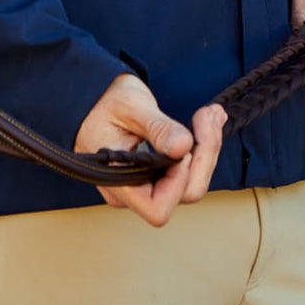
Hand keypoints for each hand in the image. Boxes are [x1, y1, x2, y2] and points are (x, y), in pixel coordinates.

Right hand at [74, 73, 224, 227]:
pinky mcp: (155, 176)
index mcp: (116, 179)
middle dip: (204, 156)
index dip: (177, 182)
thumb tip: (183, 147)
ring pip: (189, 184)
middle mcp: (130, 191)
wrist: (93, 97)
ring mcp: (144, 186)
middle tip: (209, 116)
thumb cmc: (104, 101)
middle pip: (182, 195)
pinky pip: (185, 174)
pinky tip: (204, 124)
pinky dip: (200, 149)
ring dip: (206, 150)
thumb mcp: (131, 105)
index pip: (157, 207)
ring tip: (210, 115)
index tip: (183, 145)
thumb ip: (158, 128)